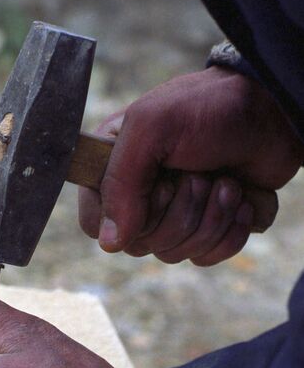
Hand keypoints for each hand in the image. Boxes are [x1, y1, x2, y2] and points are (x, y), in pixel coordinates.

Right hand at [79, 68, 303, 265]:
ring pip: (173, 254)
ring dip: (209, 219)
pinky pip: (204, 258)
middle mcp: (138, 196)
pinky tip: (238, 202)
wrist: (273, 113)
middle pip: (138, 244)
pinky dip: (228, 233)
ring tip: (224, 182)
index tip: (154, 186)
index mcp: (113, 168)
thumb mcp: (153, 128)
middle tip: (198, 174)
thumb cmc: (211, 109)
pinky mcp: (206, 229)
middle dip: (179, 212)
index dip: (124, 217)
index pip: (93, 223)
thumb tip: (110, 243)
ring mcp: (173, 215)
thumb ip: (120, 182)